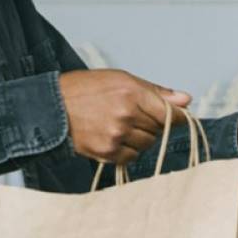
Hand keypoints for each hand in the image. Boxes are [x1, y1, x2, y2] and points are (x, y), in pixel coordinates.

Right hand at [57, 69, 188, 163]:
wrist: (51, 107)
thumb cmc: (86, 89)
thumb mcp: (121, 79)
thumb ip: (156, 92)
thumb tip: (186, 100)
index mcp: (132, 93)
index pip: (170, 113)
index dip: (176, 117)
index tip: (176, 118)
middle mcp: (126, 115)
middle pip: (159, 129)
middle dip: (151, 124)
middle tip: (132, 115)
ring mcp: (116, 136)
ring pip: (147, 144)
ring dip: (140, 138)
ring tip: (120, 125)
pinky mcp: (106, 152)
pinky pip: (132, 157)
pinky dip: (128, 150)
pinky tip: (114, 138)